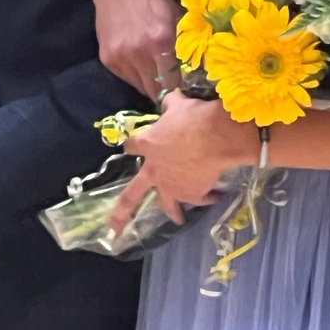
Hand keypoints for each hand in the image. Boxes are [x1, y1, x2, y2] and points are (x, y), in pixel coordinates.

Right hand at [94, 0, 180, 98]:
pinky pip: (127, 77)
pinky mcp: (107, 56)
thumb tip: (198, 72)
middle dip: (166, 90)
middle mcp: (139, 51)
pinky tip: (140, 60)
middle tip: (172, 83)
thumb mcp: (176, 16)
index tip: (185, 88)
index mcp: (161, 40)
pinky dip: (136, 74)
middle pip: (156, 90)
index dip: (180, 89)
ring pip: (141, 86)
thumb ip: (184, 44)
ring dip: (150, 82)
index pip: (174, 84)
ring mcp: (121, 55)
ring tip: (155, 69)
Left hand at [109, 91, 258, 234]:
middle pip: (133, 194)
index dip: (132, 145)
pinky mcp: (192, 194)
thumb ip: (171, 106)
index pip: (132, 146)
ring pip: (167, 204)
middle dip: (122, 212)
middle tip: (113, 227)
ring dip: (173, 212)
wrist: (214, 137)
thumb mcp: (178, 105)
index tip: (131, 146)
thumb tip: (171, 102)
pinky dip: (208, 197)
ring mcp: (172, 186)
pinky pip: (200, 199)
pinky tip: (216, 195)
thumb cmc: (193, 117)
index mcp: (148, 145)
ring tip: (178, 218)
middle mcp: (155, 170)